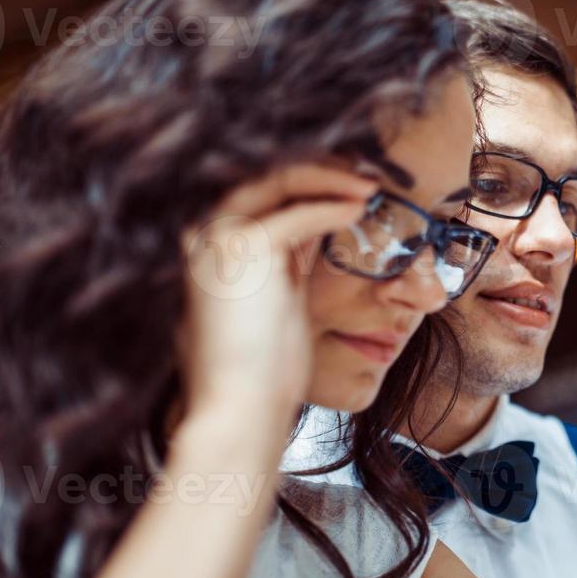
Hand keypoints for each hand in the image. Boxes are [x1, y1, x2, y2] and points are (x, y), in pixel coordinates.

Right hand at [178, 163, 375, 455]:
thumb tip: (313, 232)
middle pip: (267, 180)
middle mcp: (208, 237)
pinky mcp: (241, 246)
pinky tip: (358, 208)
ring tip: (368, 184)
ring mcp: (219, 238)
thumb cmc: (262, 372)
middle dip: (319, 171)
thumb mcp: (276, 304)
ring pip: (278, 182)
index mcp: (214, 252)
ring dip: (329, 178)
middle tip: (363, 173)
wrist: (240, 406)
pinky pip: (296, 213)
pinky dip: (330, 205)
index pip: (264, 198)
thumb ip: (285, 265)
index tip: (348, 185)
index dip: (309, 185)